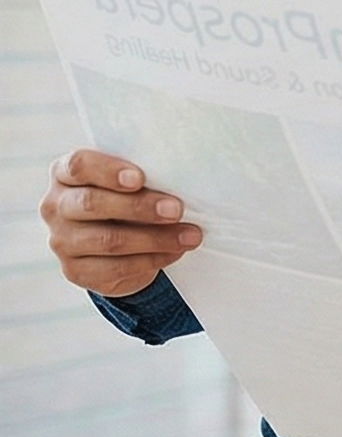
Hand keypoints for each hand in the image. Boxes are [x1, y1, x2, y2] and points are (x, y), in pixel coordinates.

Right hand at [39, 149, 200, 298]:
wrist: (119, 246)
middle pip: (91, 203)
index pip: (79, 165)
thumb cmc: (128, 200)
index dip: (108, 171)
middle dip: (139, 207)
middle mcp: (56, 206)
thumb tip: (181, 182)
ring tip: (190, 235)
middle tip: (176, 210)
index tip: (139, 178)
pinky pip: (117, 267)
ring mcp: (61, 241)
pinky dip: (152, 259)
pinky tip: (175, 251)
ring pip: (109, 240)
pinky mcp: (76, 271)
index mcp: (65, 174)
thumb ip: (142, 177)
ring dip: (156, 238)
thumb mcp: (130, 183)